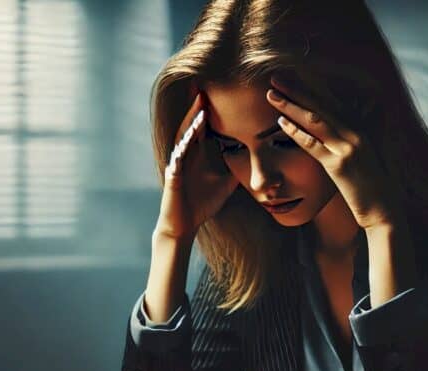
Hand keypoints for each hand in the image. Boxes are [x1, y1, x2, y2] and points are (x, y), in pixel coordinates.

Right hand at [155, 92, 240, 240]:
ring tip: (199, 108)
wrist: (185, 225)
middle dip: (196, 108)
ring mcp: (178, 164)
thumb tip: (255, 162)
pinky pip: (177, 158)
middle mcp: (186, 155)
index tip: (218, 94)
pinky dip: (183, 147)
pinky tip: (189, 138)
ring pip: (183, 138)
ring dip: (190, 123)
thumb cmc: (201, 204)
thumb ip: (236, 170)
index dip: (208, 111)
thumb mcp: (226, 184)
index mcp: (197, 155)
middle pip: (190, 126)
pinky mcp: (173, 176)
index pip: (202, 128)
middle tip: (203, 88)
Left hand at [266, 76, 401, 229]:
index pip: (331, 102)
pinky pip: (313, 144)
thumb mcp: (363, 157)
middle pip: (321, 105)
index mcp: (361, 127)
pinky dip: (295, 132)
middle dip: (296, 89)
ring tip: (271, 95)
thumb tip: (331, 131)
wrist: (384, 209)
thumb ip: (349, 140)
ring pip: (314, 120)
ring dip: (290, 105)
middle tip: (275, 77)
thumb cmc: (372, 186)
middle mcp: (356, 132)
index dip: (310, 88)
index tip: (292, 78)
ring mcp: (348, 147)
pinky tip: (280, 123)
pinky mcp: (339, 165)